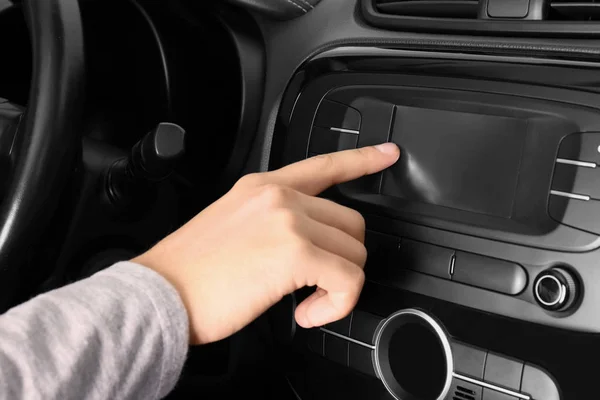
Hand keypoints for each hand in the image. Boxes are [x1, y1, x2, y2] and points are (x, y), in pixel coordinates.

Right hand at [133, 143, 399, 344]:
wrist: (160, 294)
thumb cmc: (191, 271)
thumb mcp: (231, 223)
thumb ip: (272, 220)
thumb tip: (307, 242)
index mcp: (263, 187)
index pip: (324, 166)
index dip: (362, 160)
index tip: (387, 155)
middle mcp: (279, 197)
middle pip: (350, 223)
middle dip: (342, 258)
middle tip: (315, 283)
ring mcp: (289, 222)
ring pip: (355, 253)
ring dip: (338, 286)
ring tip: (305, 301)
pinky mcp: (295, 254)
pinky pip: (348, 281)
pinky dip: (337, 305)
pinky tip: (306, 313)